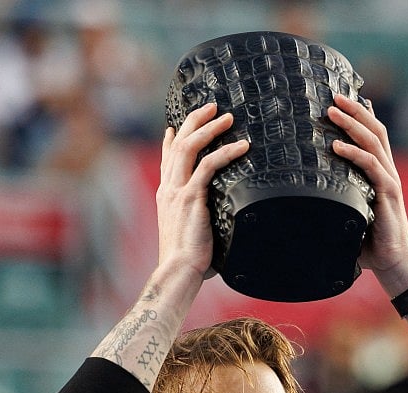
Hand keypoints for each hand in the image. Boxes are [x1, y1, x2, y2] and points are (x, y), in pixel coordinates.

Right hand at [155, 102, 248, 279]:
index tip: (175, 126)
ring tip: (227, 117)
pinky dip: (226, 152)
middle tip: (213, 106)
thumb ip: (198, 218)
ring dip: (209, 128)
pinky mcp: (191, 198)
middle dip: (194, 120)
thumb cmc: (188, 260)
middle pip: (178, 143)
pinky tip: (242, 146)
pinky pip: (209, 166)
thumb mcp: (190, 231)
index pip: (166, 159)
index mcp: (165, 196)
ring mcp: (177, 191)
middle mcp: (168, 188)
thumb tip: (217, 221)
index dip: (171, 139)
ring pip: (189, 147)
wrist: (178, 270)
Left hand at [327, 94, 407, 284]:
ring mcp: (389, 180)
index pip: (372, 136)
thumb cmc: (367, 241)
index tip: (340, 99)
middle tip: (333, 95)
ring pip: (373, 141)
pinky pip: (371, 166)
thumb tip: (300, 195)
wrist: (391, 262)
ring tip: (332, 111)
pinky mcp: (388, 193)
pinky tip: (336, 146)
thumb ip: (334, 198)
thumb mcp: (347, 213)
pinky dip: (354, 153)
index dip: (360, 115)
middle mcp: (387, 171)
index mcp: (379, 173)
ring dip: (352, 123)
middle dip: (354, 110)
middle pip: (374, 130)